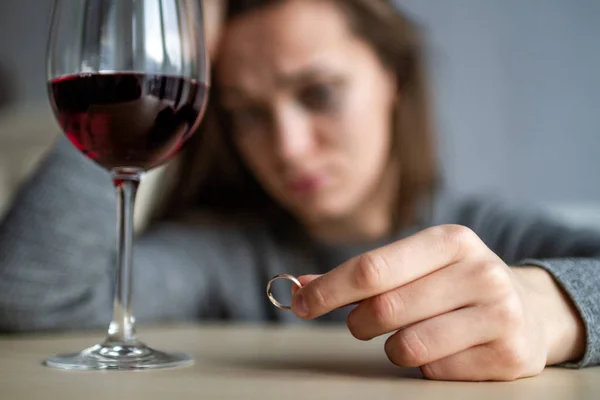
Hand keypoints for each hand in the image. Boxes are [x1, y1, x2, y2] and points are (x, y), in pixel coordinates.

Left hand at [291, 225, 584, 380]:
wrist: (529, 308)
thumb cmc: (455, 284)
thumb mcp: (415, 265)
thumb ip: (358, 276)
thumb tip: (297, 288)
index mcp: (450, 241)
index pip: (372, 269)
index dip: (328, 290)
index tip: (301, 303)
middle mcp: (479, 272)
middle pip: (384, 309)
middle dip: (360, 322)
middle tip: (364, 322)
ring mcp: (499, 314)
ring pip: (406, 345)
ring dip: (393, 347)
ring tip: (410, 334)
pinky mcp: (508, 355)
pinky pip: (435, 372)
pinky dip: (426, 366)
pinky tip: (445, 349)